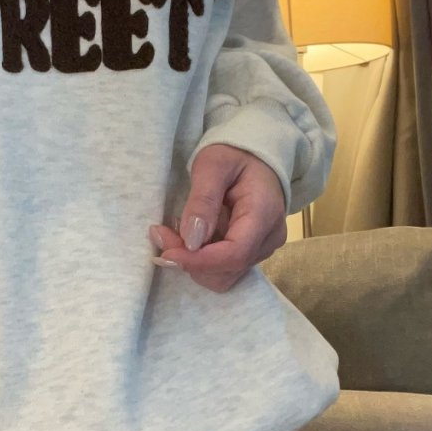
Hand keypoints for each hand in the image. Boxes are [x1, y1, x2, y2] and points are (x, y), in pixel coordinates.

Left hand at [148, 145, 286, 293]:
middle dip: (191, 261)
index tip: (166, 253)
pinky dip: (201, 260)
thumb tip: (192, 241)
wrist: (255, 156)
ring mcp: (263, 248)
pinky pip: (224, 269)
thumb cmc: (234, 155)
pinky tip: (189, 238)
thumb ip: (203, 201)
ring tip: (174, 234)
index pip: (235, 254)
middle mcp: (269, 238)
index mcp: (264, 214)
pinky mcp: (252, 252)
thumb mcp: (212, 166)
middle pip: (227, 271)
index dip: (198, 261)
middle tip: (162, 234)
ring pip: (224, 276)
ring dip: (193, 263)